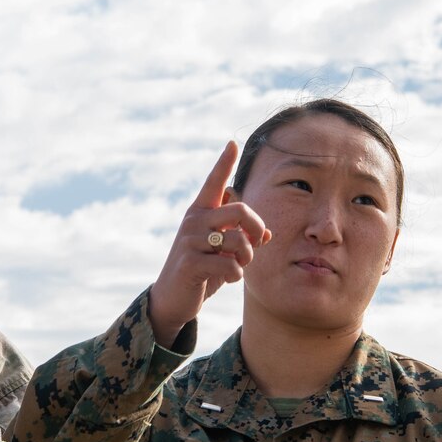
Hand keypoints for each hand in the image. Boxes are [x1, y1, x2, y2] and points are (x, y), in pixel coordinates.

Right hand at [148, 142, 269, 343]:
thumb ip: (242, 239)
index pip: (214, 182)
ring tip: (239, 265)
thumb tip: (267, 233)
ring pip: (238, 241)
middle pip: (240, 210)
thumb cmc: (202, 270)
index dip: (224, 163)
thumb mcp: (223, 252)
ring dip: (247, 257)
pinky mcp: (190, 263)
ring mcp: (190, 241)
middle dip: (256, 228)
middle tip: (255, 245)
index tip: (233, 143)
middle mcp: (194, 220)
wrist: (173, 298)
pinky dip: (236, 275)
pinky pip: (229, 265)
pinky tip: (226, 278)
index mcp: (201, 212)